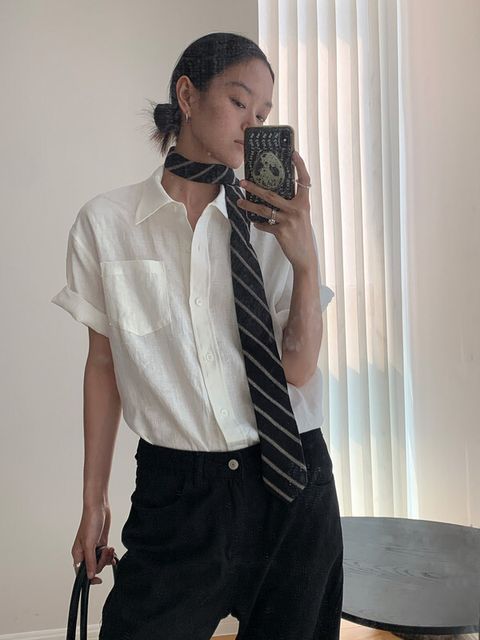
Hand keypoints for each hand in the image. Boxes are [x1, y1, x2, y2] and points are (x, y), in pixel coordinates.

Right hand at [71, 504, 115, 584]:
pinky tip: (112, 550)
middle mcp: (85, 552)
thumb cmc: (90, 522)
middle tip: (104, 551)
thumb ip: (90, 561)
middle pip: (94, 567)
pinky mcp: (101, 543)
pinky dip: (110, 554)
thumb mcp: (89, 544)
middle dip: (102, 561)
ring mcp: (94, 548)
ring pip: (101, 561)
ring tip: (109, 548)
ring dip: (107, 557)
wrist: (99, 508)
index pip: (82, 573)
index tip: (99, 580)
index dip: (90, 578)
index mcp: (77, 554)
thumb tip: (89, 576)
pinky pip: (106, 555)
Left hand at [236, 150, 315, 271]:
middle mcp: (297, 209)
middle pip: (272, 194)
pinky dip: (258, 223)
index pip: (304, 181)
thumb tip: (275, 194)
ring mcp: (289, 221)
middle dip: (255, 187)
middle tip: (243, 181)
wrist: (305, 256)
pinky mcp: (281, 232)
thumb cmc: (302, 235)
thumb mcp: (301, 216)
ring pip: (264, 209)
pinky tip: (254, 222)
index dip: (300, 166)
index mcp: (304, 203)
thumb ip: (292, 205)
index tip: (293, 153)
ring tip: (239, 201)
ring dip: (249, 205)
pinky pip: (264, 225)